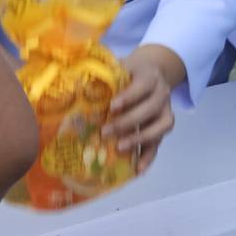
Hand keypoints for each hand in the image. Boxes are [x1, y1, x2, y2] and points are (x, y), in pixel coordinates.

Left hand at [104, 44, 183, 171]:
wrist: (153, 70)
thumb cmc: (128, 72)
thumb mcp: (119, 67)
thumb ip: (103, 76)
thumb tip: (70, 86)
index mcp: (149, 77)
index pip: (143, 86)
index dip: (129, 97)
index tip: (112, 106)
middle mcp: (162, 93)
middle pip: (152, 107)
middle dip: (129, 121)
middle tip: (106, 131)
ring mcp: (165, 110)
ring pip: (162, 125)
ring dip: (142, 138)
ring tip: (120, 148)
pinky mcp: (162, 126)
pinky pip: (160, 142)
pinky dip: (149, 155)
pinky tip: (138, 169)